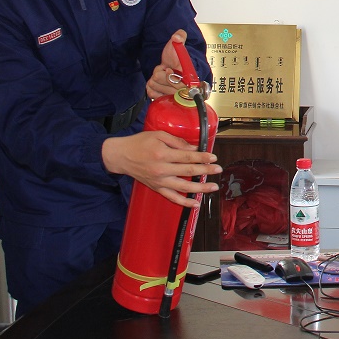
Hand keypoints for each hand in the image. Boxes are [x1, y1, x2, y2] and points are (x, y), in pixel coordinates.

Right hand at [102, 130, 220, 206]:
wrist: (121, 156)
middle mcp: (161, 169)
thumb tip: (193, 148)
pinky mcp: (156, 188)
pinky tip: (195, 203)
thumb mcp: (158, 135)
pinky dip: (184, 202)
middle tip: (218, 169)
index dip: (202, 157)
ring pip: (183, 186)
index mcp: (162, 154)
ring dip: (200, 188)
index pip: (187, 156)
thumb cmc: (138, 143)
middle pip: (188, 170)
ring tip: (213, 187)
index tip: (213, 157)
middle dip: (206, 170)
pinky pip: (172, 197)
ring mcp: (159, 181)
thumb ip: (176, 141)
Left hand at [145, 30, 189, 100]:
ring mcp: (173, 96)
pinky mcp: (164, 100)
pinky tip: (158, 83)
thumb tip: (178, 35)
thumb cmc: (175, 59)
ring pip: (153, 86)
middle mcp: (182, 90)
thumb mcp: (177, 46)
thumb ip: (180, 38)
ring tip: (163, 76)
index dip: (169, 75)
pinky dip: (152, 87)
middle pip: (159, 80)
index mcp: (189, 78)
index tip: (168, 69)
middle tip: (166, 70)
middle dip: (160, 73)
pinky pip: (151, 94)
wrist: (171, 68)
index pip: (177, 82)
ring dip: (155, 80)